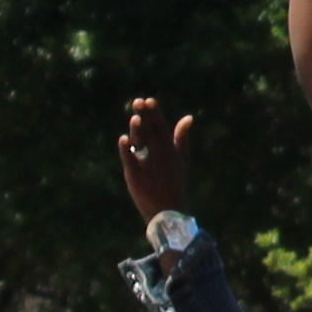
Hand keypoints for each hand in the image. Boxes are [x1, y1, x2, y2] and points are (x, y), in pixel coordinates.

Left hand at [119, 95, 197, 226]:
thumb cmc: (175, 183)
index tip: (149, 100)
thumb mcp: (182, 160)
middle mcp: (159, 156)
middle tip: (137, 101)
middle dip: (144, 117)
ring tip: (135, 117)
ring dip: (138, 131)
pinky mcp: (135, 176)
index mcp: (170, 151)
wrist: (168, 211)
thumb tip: (188, 117)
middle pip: (150, 132)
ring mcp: (147, 166)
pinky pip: (130, 160)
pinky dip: (126, 150)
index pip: (161, 128)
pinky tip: (123, 139)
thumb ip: (182, 138)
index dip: (155, 114)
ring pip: (141, 145)